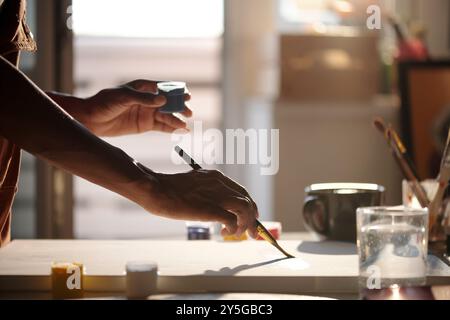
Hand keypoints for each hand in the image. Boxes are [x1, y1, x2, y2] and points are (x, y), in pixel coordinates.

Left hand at [78, 79, 191, 135]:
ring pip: (167, 116)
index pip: (164, 88)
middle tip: (188, 113)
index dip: (177, 91)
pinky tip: (180, 130)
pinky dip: (171, 128)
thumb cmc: (105, 102)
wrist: (92, 119)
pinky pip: (161, 126)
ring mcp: (147, 112)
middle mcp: (148, 99)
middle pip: (169, 103)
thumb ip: (143, 99)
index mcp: (143, 87)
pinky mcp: (145, 125)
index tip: (187, 96)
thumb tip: (163, 100)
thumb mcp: (123, 97)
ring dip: (176, 120)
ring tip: (185, 126)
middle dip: (180, 107)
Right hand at [139, 168, 259, 237]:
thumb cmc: (169, 189)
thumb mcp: (194, 184)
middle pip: (247, 200)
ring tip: (237, 234)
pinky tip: (225, 232)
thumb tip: (215, 207)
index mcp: (216, 177)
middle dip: (252, 218)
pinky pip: (233, 220)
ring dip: (246, 224)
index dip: (249, 205)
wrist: (156, 190)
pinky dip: (234, 228)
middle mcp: (221, 183)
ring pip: (245, 209)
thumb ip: (207, 191)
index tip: (250, 217)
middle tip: (252, 232)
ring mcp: (217, 195)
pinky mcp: (211, 209)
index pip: (241, 191)